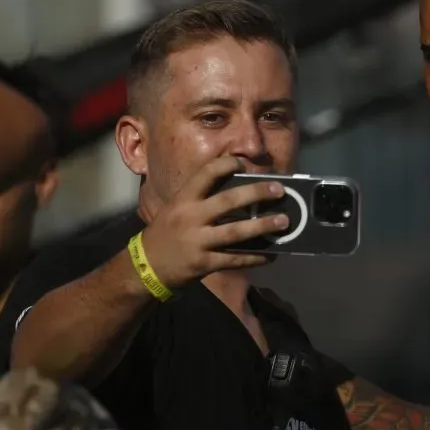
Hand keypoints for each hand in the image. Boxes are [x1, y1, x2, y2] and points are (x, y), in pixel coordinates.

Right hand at [139, 156, 288, 287]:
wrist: (145, 266)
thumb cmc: (167, 232)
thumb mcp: (177, 208)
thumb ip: (202, 199)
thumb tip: (240, 191)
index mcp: (184, 199)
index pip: (207, 174)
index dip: (228, 165)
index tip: (245, 164)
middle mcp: (190, 217)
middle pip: (228, 201)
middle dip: (256, 194)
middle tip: (279, 190)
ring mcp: (197, 241)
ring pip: (236, 232)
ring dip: (262, 226)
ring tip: (284, 222)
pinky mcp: (203, 263)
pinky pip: (234, 259)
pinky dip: (254, 257)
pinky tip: (271, 254)